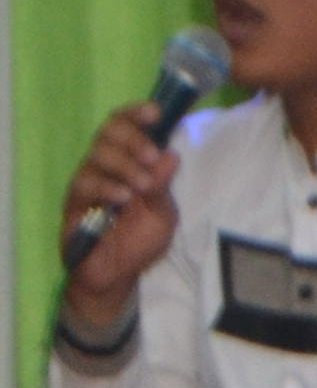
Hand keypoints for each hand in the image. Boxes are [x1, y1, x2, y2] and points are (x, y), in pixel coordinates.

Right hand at [57, 105, 182, 322]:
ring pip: (97, 155)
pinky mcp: (73, 203)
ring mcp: (87, 182)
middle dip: (133, 139)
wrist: (116, 275)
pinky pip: (85, 185)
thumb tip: (170, 154)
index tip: (155, 112)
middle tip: (151, 157)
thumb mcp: (162, 214)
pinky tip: (124, 197)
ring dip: (125, 165)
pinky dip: (108, 187)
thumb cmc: (139, 240)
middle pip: (109, 133)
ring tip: (143, 185)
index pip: (126, 127)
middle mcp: (105, 166)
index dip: (136, 114)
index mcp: (129, 163)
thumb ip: (163, 186)